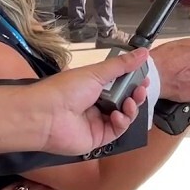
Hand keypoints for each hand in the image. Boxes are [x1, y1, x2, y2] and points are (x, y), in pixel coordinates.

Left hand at [31, 49, 148, 154]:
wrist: (45, 115)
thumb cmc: (64, 90)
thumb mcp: (96, 72)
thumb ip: (122, 65)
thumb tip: (143, 52)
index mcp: (94, 86)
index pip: (120, 83)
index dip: (133, 81)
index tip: (144, 77)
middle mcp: (96, 104)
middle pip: (124, 100)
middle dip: (135, 94)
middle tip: (141, 89)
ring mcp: (97, 121)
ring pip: (124, 116)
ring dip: (131, 108)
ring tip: (130, 101)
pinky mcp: (98, 137)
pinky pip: (117, 131)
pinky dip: (122, 122)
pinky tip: (118, 115)